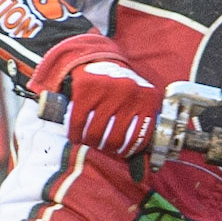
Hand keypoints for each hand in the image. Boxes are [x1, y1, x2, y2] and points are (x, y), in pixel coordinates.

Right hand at [26, 33, 161, 156]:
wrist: (98, 57)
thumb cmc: (119, 86)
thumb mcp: (138, 100)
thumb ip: (141, 124)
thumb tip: (138, 163)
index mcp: (147, 97)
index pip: (138, 138)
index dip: (126, 150)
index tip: (118, 152)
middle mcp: (130, 92)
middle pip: (114, 138)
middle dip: (105, 147)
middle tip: (100, 146)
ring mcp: (108, 89)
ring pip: (95, 132)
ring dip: (89, 142)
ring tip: (87, 141)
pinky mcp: (86, 88)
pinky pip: (77, 121)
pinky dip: (74, 133)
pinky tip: (74, 135)